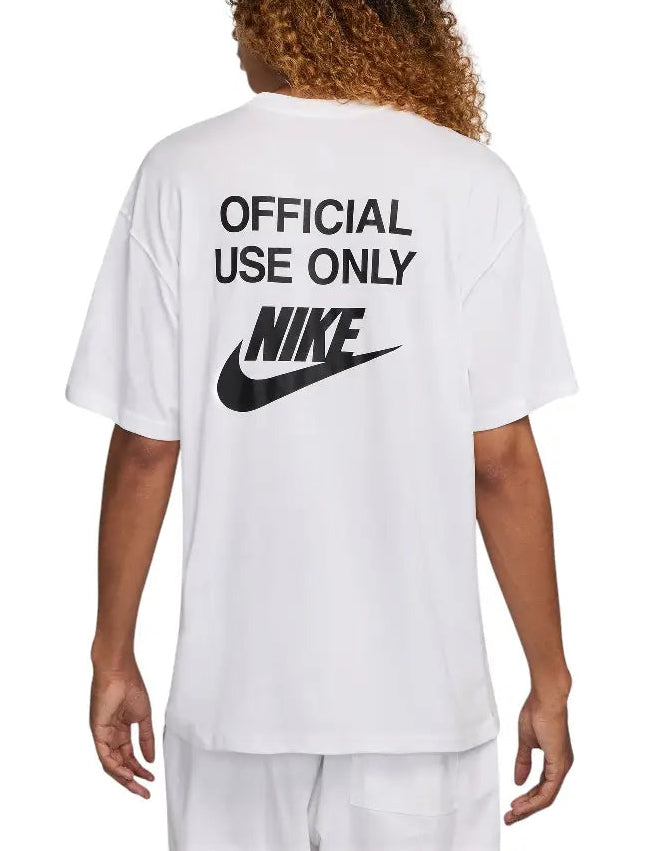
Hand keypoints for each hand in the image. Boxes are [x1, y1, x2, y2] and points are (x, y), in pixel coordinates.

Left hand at [90, 660, 154, 798]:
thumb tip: (151, 758)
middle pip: (120, 764)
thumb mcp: (144, 716)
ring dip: (124, 778)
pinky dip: (116, 767)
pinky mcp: (97, 732)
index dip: (140, 769)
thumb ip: (146, 738)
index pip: (129, 756)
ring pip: (112, 764)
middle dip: (132, 780)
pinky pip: (105, 756)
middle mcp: (110, 735)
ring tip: (138, 786)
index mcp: (121, 730)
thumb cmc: (131, 686)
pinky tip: (127, 774)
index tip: (152, 779)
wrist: (119, 671)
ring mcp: (103, 734)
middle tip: (145, 792)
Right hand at [505, 689, 573, 824]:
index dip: (527, 799)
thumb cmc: (537, 711)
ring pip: (547, 796)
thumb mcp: (527, 742)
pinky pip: (548, 790)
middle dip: (526, 808)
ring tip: (513, 814)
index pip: (541, 787)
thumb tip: (519, 781)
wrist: (546, 697)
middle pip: (544, 796)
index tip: (512, 806)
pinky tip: (522, 805)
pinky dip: (534, 800)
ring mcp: (562, 766)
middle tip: (510, 817)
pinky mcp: (559, 763)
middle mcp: (561, 766)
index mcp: (555, 760)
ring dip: (529, 807)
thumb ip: (523, 761)